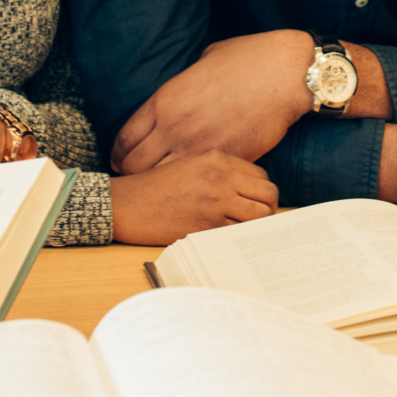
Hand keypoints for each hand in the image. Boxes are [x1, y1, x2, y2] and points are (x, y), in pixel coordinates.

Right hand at [111, 151, 278, 244]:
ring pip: (260, 216)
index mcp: (217, 158)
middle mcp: (220, 177)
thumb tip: (248, 188)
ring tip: (248, 229)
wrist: (127, 205)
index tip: (256, 200)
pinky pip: (239, 233)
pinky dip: (239, 237)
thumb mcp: (189, 164)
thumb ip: (219, 170)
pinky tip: (230, 238)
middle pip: (268, 194)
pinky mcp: (207, 226)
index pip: (260, 175)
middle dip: (269, 207)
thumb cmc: (155, 186)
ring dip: (258, 224)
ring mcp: (215, 202)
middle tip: (260, 217)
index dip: (262, 190)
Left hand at [113, 31, 315, 173]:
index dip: (119, 152)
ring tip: (164, 185)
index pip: (125, 138)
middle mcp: (175, 127)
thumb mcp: (202, 62)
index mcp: (165, 100)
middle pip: (134, 165)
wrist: (285, 75)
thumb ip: (183, 83)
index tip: (123, 158)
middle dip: (132, 172)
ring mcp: (199, 148)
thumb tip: (181, 92)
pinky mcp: (225, 161)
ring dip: (160, 182)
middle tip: (138, 176)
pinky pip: (198, 180)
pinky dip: (193, 184)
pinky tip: (195, 183)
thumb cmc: (248, 59)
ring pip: (161, 179)